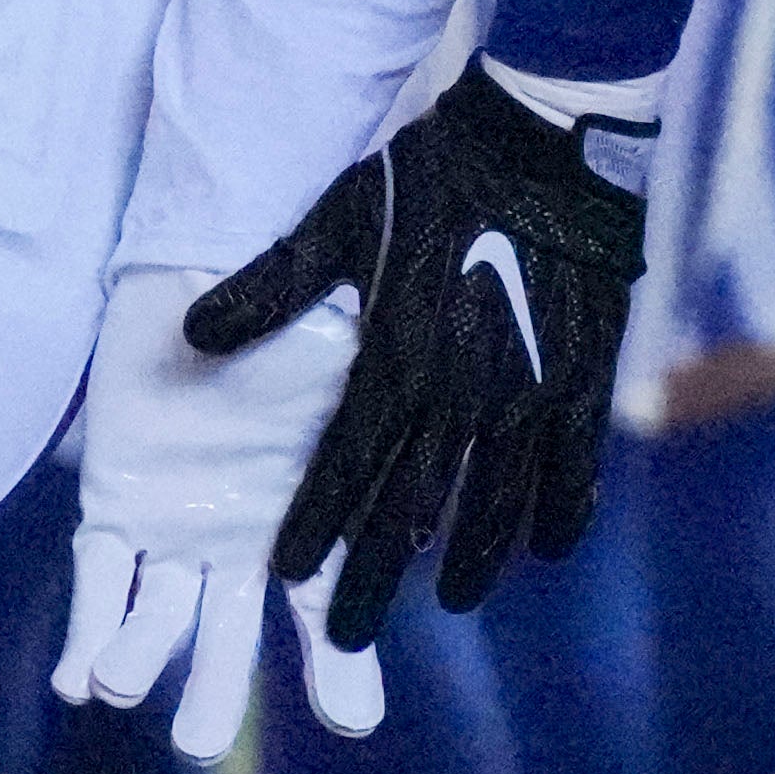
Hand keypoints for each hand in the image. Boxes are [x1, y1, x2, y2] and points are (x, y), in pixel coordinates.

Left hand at [54, 268, 384, 761]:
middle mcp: (244, 543)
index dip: (340, 666)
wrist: (208, 258)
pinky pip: (97, 579)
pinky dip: (85, 630)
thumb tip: (436, 441)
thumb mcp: (348, 354)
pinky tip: (74, 680)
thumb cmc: (293, 309)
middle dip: (215, 692)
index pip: (329, 610)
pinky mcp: (114, 504)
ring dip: (138, 660)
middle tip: (198, 742)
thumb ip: (376, 406)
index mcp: (311, 520)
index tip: (348, 721)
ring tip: (119, 685)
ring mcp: (175, 529)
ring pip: (157, 619)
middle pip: (231, 637)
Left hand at [186, 62, 649, 646]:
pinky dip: (556, 516)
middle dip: (375, 575)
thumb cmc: (430, 173)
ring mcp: (533, 394)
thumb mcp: (340, 218)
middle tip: (347, 632)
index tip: (287, 579)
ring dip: (466, 559)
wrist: (544, 141)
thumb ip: (268, 287)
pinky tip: (540, 547)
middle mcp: (464, 393)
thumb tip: (187, 336)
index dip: (316, 527)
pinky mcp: (587, 381)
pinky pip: (573, 473)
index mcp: (398, 357)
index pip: (347, 468)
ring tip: (445, 599)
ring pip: (495, 506)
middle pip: (413, 508)